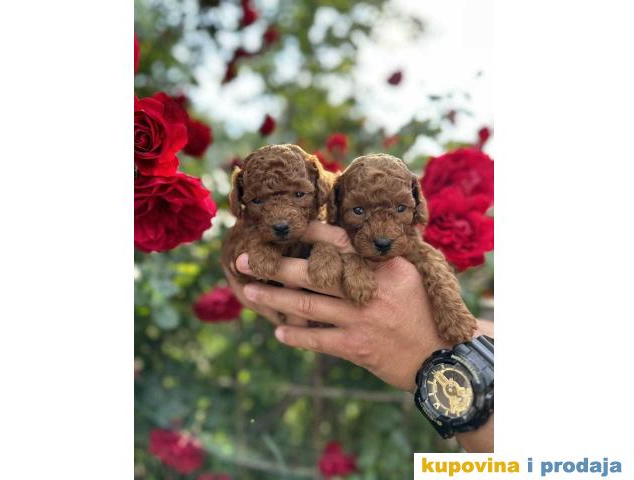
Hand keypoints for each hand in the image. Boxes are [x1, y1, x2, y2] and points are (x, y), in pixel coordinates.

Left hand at [233, 221, 454, 392]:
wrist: (442, 356)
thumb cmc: (424, 311)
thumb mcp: (409, 275)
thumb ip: (377, 261)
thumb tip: (339, 245)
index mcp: (382, 264)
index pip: (337, 241)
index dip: (306, 233)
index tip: (281, 228)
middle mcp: (369, 288)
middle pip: (311, 273)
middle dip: (273, 266)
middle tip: (245, 261)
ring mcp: (361, 318)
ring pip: (306, 305)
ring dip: (274, 299)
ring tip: (251, 292)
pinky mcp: (357, 347)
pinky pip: (317, 340)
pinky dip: (296, 336)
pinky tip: (279, 333)